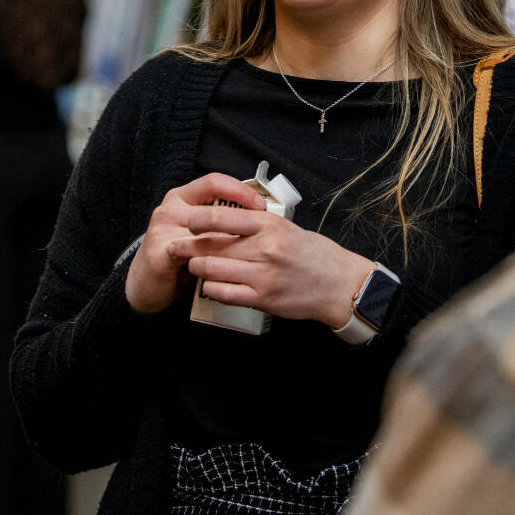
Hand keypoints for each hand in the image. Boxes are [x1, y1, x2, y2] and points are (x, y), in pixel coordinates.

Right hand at [125, 173, 266, 314]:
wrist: (146, 283)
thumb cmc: (177, 255)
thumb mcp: (196, 230)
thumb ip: (217, 219)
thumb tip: (257, 215)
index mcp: (181, 197)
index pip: (214, 182)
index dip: (239, 190)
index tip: (260, 205)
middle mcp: (170, 209)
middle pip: (212, 210)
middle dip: (241, 223)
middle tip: (263, 234)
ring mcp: (162, 230)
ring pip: (206, 236)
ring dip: (231, 246)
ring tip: (252, 254)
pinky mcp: (160, 253)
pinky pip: (195, 256)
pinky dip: (215, 263)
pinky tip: (230, 270)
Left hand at [176, 203, 375, 329]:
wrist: (338, 284)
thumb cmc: (313, 254)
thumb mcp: (288, 228)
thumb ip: (258, 223)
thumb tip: (226, 219)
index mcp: (269, 225)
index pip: (222, 217)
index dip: (197, 219)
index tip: (186, 220)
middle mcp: (264, 248)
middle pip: (212, 244)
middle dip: (189, 245)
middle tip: (176, 245)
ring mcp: (262, 275)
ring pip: (213, 269)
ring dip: (198, 267)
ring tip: (194, 265)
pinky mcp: (262, 298)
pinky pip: (223, 293)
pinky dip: (211, 288)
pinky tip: (209, 284)